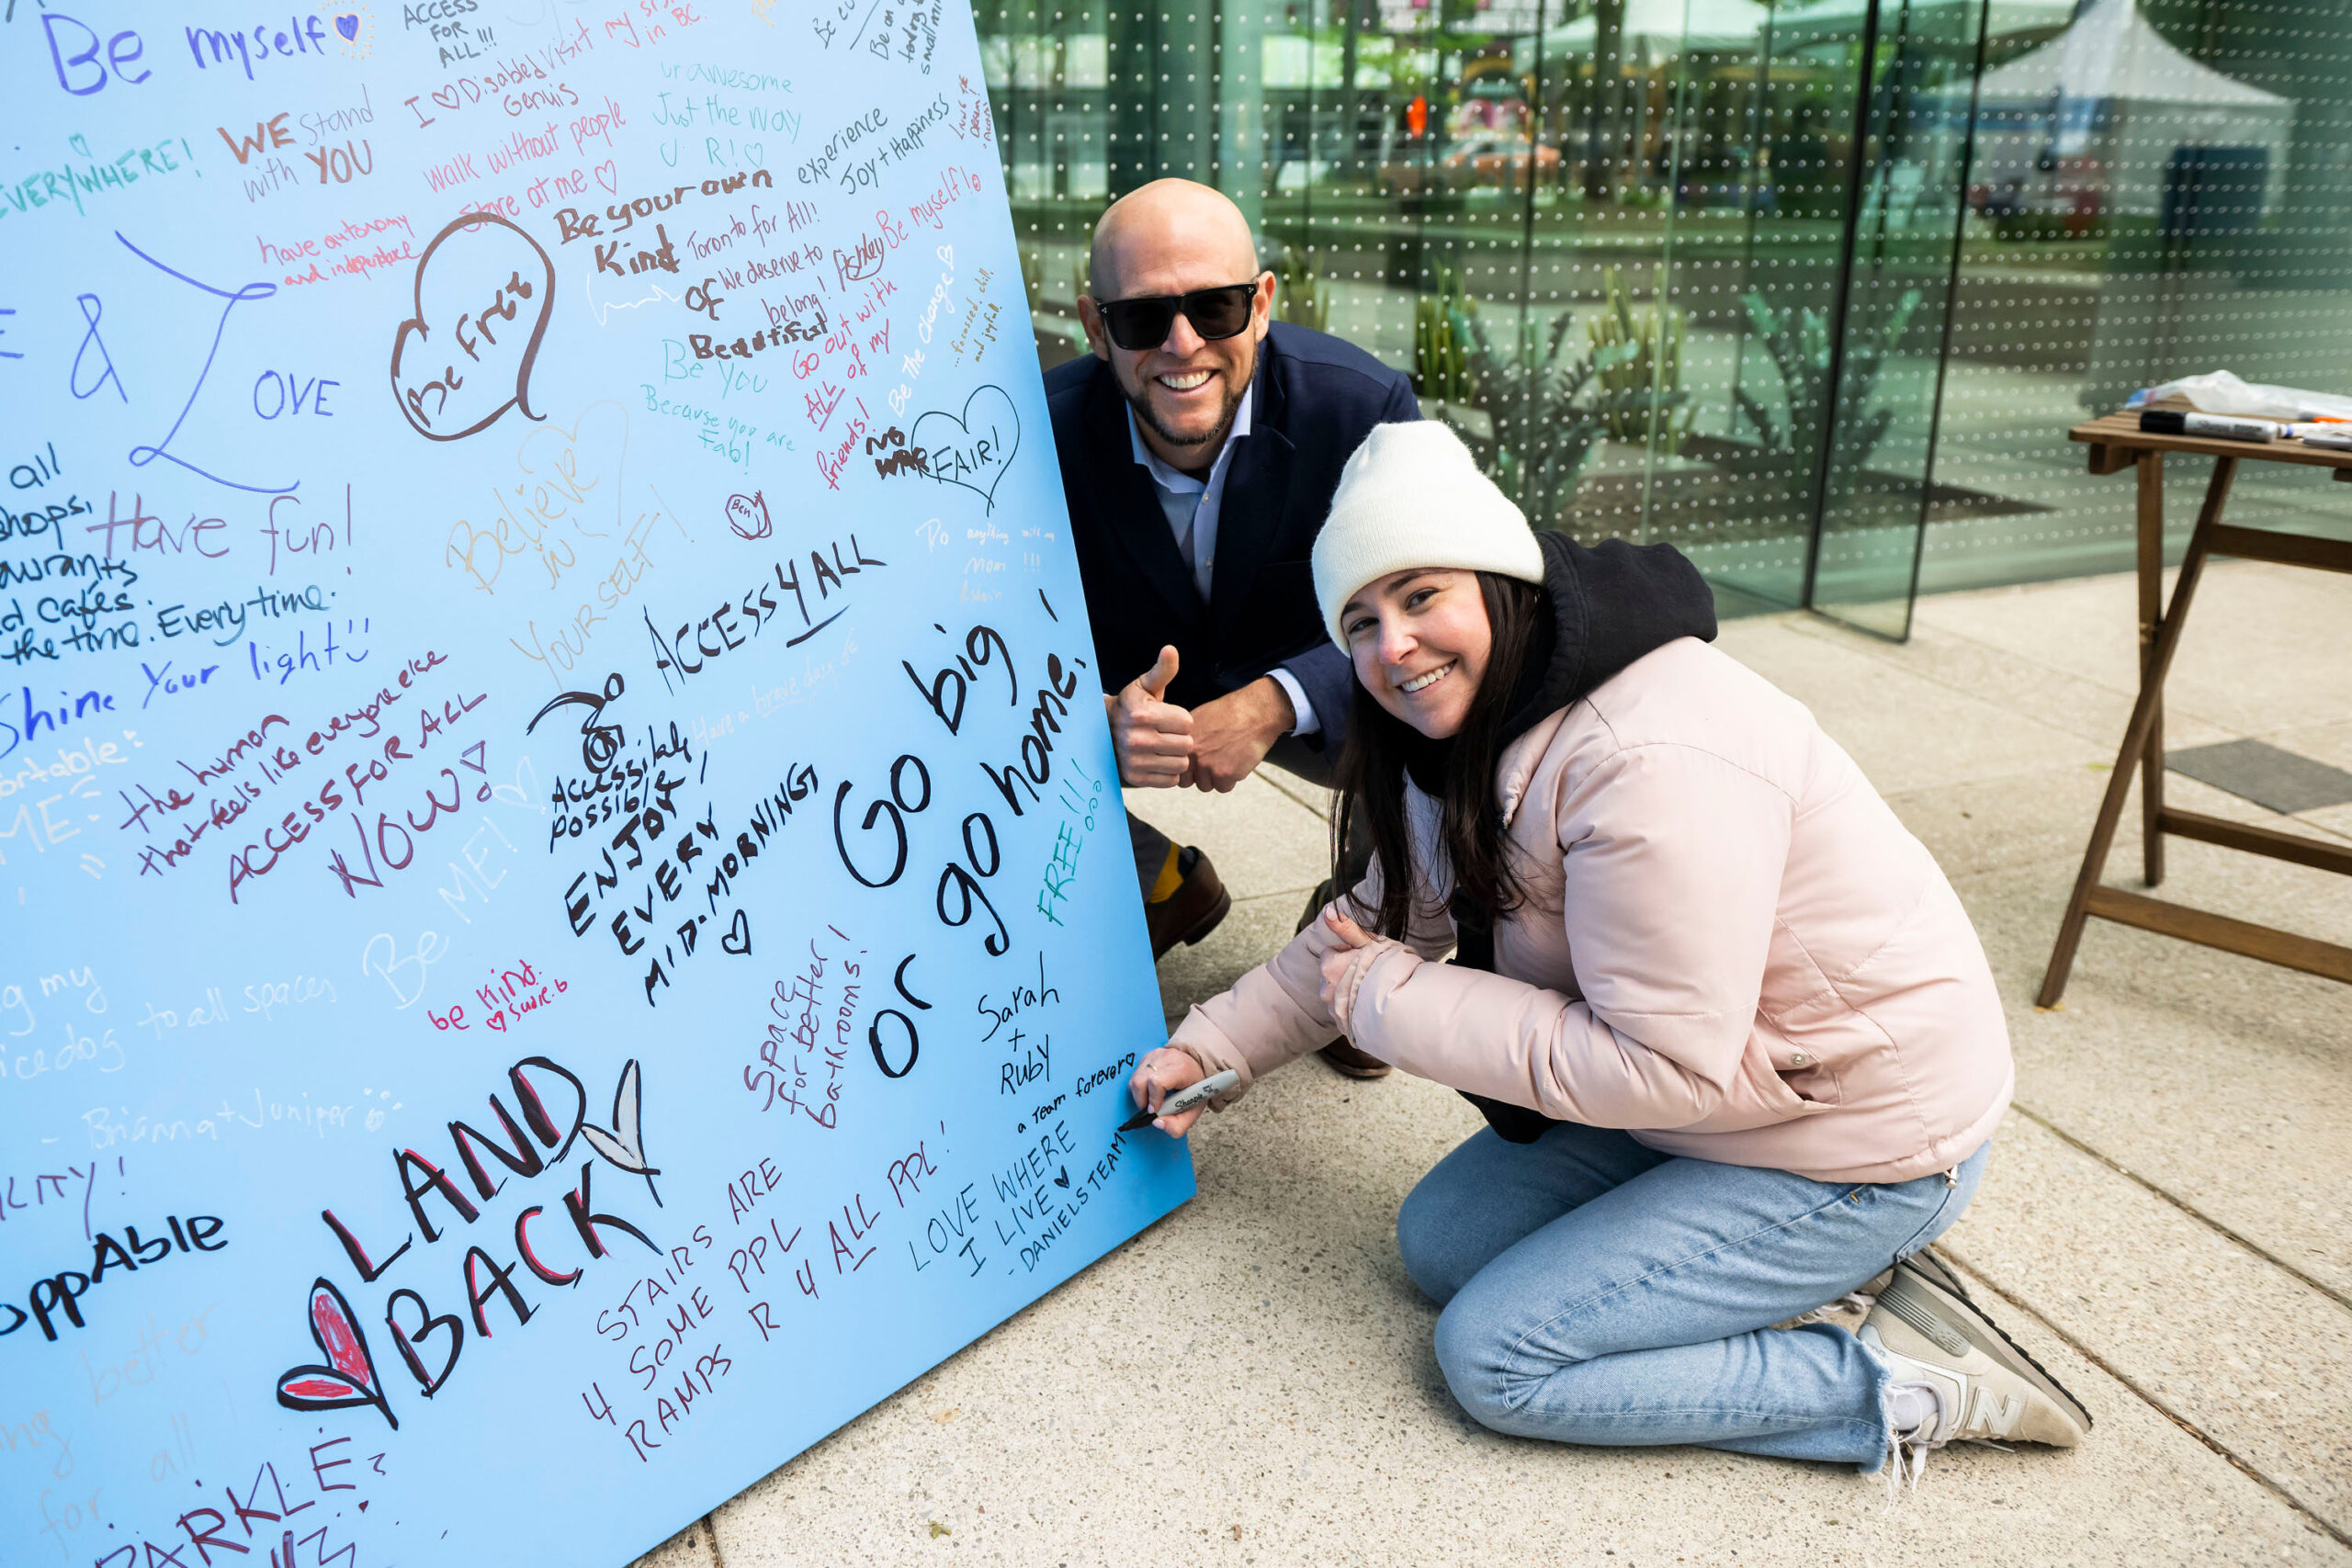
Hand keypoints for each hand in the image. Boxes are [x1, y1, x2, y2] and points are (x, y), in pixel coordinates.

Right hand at [1108, 646, 1192, 788]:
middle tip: (1164, 733)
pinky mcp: (1136, 779)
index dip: (1181, 719)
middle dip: (1180, 738)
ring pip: (1181, 764)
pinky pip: (1172, 780)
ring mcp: (1136, 761)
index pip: (1187, 722)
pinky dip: (1168, 772)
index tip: (1166, 717)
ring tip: (1162, 747)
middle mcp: (1138, 739)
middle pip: (1187, 745)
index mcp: (1143, 714)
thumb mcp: (1145, 686)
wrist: (1103, 734)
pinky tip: (1157, 761)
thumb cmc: (1132, 707)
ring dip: (1176, 756)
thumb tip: (1171, 649)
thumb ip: (1162, 671)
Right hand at [1128, 1046, 1208, 1136]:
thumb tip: (1156, 1122)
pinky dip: (1140, 1087)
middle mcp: (1166, 1058)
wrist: (1197, 1067)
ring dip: (1139, 1095)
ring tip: (1152, 1099)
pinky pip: (1135, 1075)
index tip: (1154, 1110)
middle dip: (1142, 1100)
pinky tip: (1151, 1090)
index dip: (1153, 1099)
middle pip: (1141, 1081)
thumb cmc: (1195, 1089)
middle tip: (1152, 1108)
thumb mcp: (1194, 1110)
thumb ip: (1177, 1125)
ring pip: (1135, 1079)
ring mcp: (1155, 1055)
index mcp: (1181, 1069)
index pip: (1157, 1082)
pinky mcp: (1147, 1056)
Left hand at [1183, 676, 1292, 793]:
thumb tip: (1180, 753)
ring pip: (1206, 786)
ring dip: (1216, 777)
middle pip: (1187, 781)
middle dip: (1198, 775)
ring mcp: (1206, 765)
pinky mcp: (1224, 774)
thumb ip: (1187, 738)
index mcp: (1182, 740)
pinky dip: (1232, 779)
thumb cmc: (1231, 712)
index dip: (1186, 767)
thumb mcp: (1199, 718)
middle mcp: (1191, 754)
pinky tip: (1238, 761)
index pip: (1174, 767)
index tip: (1197, 762)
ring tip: (1229, 758)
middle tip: (1214, 761)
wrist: (1255, 712)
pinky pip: (1223, 788)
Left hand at [1317, 906, 1378, 1027]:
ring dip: (1349, 990)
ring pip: (1337, 993)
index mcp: (1328, 967)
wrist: (1404, 1002)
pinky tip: (1372, 1003)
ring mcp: (1334, 1010)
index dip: (1347, 953)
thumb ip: (1345, 927)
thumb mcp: (1368, 942)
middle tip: (1370, 972)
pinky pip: (1345, 1011)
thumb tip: (1327, 910)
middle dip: (1346, 972)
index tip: (1363, 957)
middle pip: (1331, 974)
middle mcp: (1325, 990)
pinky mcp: (1344, 1025)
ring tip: (1372, 988)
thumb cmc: (1386, 967)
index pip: (1329, 953)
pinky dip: (1355, 1007)